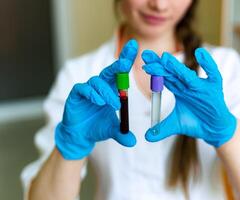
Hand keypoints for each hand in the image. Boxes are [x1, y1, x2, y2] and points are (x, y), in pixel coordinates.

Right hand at [55, 40, 137, 159]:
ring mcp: (87, 89)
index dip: (125, 59)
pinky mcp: (76, 95)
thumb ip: (122, 133)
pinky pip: (83, 89)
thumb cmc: (97, 127)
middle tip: (126, 63)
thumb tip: (133, 141)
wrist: (80, 136)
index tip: (134, 47)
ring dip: (106, 92)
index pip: (119, 72)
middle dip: (118, 65)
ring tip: (114, 104)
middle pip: (109, 71)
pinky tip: (98, 101)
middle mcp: (100, 87)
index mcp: (111, 90)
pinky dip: (91, 93)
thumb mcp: (112, 130)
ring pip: (97, 82)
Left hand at [142, 48, 236, 147]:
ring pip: (187, 75)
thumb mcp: (176, 125)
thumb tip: (146, 137)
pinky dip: (208, 63)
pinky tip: (200, 53)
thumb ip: (161, 130)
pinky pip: (212, 73)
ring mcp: (201, 85)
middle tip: (146, 54)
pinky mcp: (214, 87)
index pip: (164, 78)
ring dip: (176, 67)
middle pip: (172, 73)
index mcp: (179, 90)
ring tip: (164, 58)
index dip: (155, 72)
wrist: (214, 129)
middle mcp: (188, 85)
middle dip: (159, 65)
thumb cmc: (196, 123)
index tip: (144, 65)